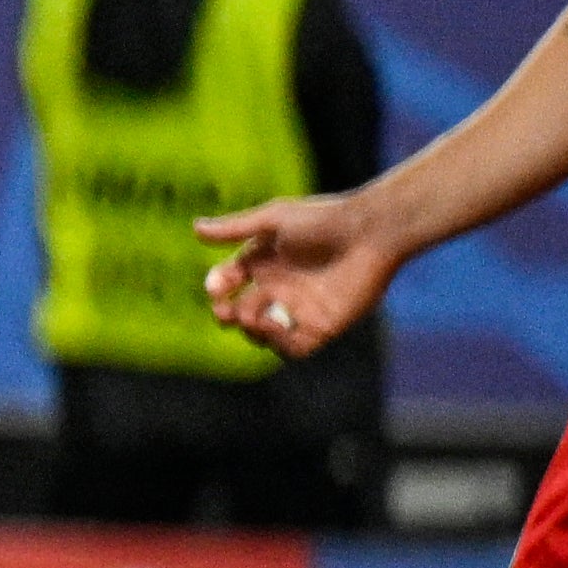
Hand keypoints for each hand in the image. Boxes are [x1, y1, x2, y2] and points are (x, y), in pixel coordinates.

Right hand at [198, 186, 400, 358]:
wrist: (372, 233)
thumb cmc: (324, 219)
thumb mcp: (274, 219)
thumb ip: (235, 228)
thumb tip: (194, 229)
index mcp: (264, 262)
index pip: (228, 281)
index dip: (217, 285)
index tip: (217, 285)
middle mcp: (279, 287)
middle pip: (239, 311)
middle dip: (225, 313)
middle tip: (225, 311)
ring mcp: (300, 309)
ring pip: (261, 333)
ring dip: (250, 330)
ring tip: (255, 318)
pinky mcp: (322, 326)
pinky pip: (293, 348)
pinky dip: (279, 345)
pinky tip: (278, 328)